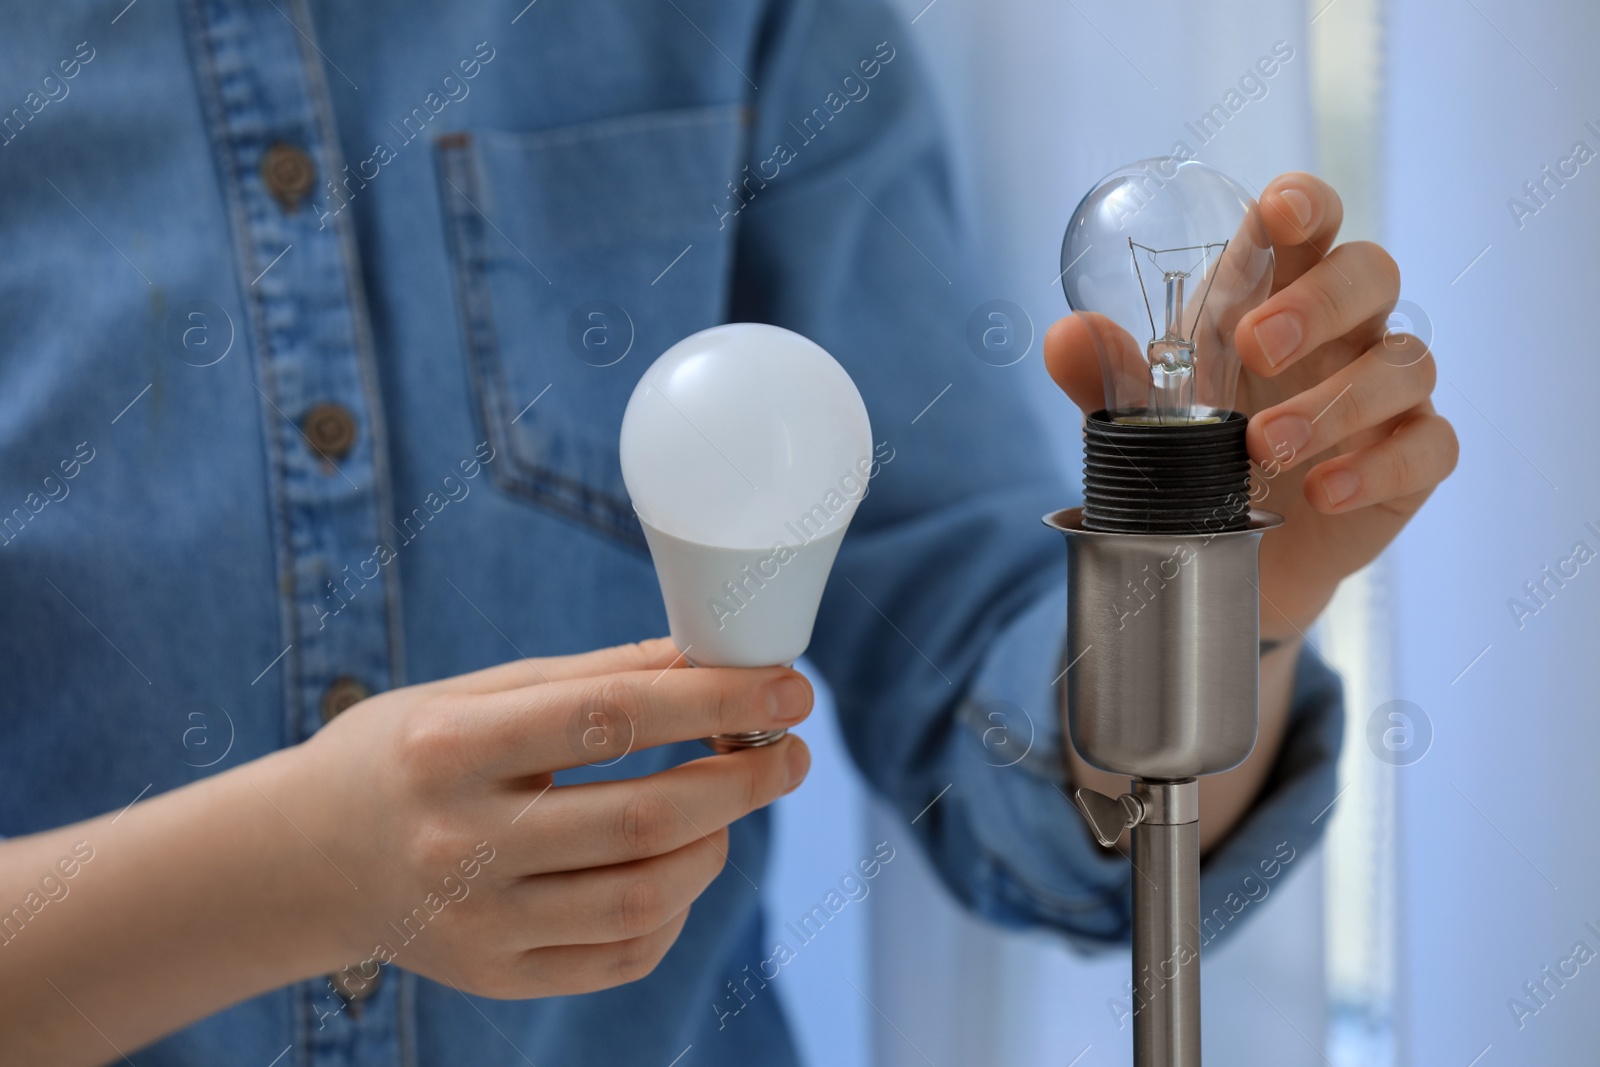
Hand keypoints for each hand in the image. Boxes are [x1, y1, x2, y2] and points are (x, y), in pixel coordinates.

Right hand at [276, 638, 812, 997]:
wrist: (303, 862)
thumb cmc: (406, 754)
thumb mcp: (477, 693)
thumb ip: (593, 677)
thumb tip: (708, 658)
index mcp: (450, 748)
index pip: (610, 717)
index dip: (715, 700)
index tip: (789, 689)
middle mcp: (460, 842)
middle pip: (642, 821)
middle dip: (742, 783)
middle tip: (790, 753)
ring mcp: (477, 923)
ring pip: (646, 899)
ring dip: (716, 845)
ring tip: (727, 806)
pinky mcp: (496, 977)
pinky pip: (624, 956)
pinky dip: (675, 909)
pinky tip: (676, 867)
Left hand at [1045, 172, 1457, 636]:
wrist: (1232, 555)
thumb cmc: (1197, 453)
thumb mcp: (1143, 415)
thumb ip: (1107, 375)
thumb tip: (1063, 337)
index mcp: (1280, 293)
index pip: (1310, 220)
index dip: (1304, 203)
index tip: (1278, 211)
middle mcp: (1347, 330)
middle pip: (1371, 273)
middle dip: (1318, 301)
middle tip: (1256, 345)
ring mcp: (1389, 392)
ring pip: (1403, 363)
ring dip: (1334, 402)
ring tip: (1264, 446)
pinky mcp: (1413, 457)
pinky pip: (1428, 446)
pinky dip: (1377, 468)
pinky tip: (1323, 491)